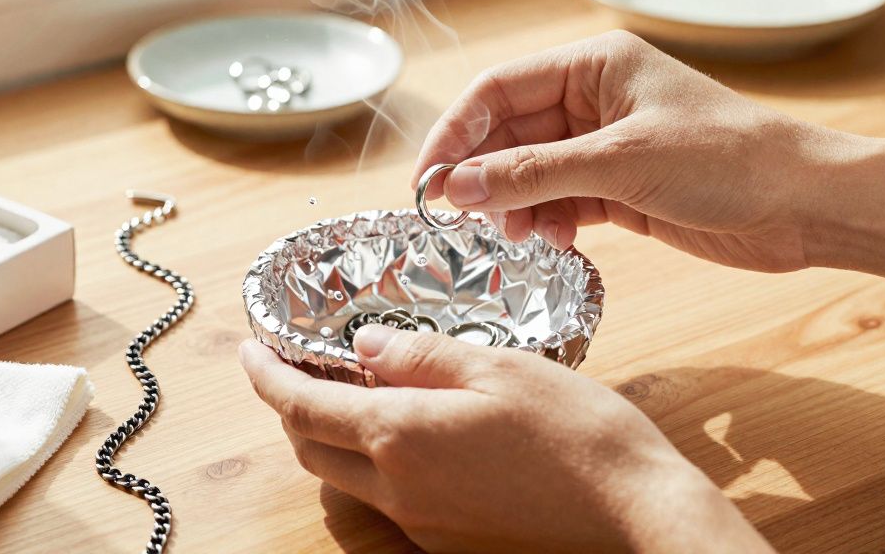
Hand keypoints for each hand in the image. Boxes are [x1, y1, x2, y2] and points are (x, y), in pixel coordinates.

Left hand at [239, 326, 770, 552]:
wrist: (635, 516)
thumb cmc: (578, 434)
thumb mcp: (499, 367)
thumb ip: (421, 356)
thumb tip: (364, 349)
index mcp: (400, 437)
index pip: (302, 407)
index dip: (265, 375)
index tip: (249, 349)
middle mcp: (399, 490)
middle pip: (311, 450)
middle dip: (291, 408)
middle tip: (297, 368)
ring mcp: (423, 525)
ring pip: (347, 479)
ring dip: (331, 437)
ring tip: (351, 394)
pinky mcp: (450, 543)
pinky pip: (389, 501)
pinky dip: (375, 463)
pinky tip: (410, 435)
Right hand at [413, 30, 836, 272]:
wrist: (805, 205)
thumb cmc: (728, 160)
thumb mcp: (621, 163)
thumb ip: (534, 173)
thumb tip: (458, 186)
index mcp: (594, 66)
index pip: (499, 89)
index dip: (457, 132)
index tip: (428, 178)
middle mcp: (594, 99)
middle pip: (508, 133)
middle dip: (485, 175)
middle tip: (464, 218)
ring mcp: (606, 146)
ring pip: (530, 172)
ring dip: (515, 204)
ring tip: (520, 234)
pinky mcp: (620, 188)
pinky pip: (560, 200)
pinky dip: (548, 221)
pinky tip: (555, 240)